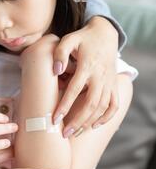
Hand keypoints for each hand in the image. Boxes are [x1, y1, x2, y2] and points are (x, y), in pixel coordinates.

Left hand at [52, 16, 119, 137]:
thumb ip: (60, 53)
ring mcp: (109, 82)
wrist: (105, 34)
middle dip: (77, 120)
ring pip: (102, 107)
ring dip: (89, 122)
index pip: (75, 89)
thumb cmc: (82, 39)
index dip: (65, 105)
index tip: (54, 119)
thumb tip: (55, 70)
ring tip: (75, 133)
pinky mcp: (113, 85)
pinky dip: (106, 117)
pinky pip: (114, 104)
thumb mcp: (68, 39)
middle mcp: (100, 76)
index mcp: (88, 66)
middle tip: (64, 134)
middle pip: (90, 103)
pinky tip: (94, 126)